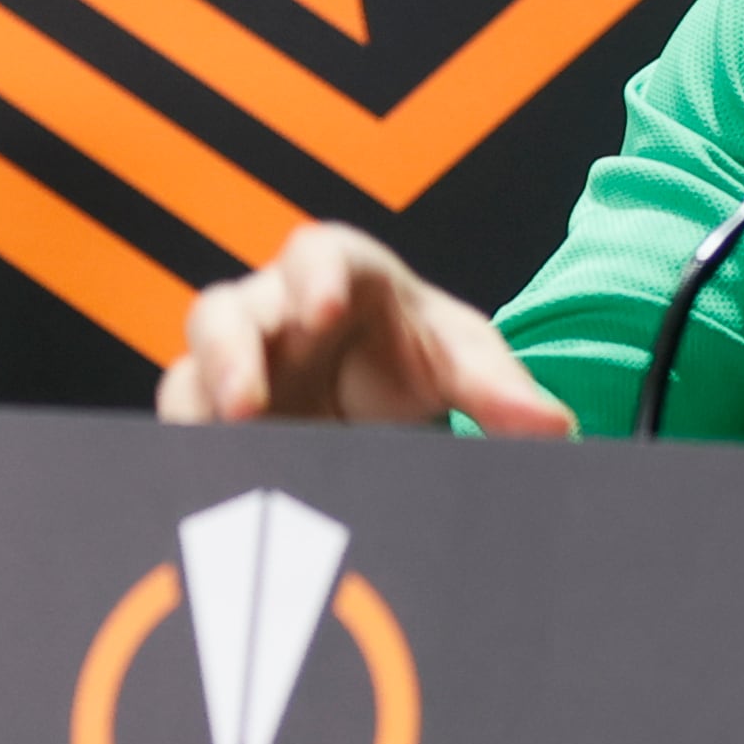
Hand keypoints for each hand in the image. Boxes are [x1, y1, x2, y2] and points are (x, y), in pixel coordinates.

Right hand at [156, 226, 576, 435]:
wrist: (382, 398)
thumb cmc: (415, 356)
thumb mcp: (463, 363)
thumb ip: (501, 389)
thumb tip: (553, 425)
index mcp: (340, 276)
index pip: (317, 255)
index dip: (311, 278)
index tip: (320, 312)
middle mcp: (274, 314)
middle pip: (227, 311)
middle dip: (229, 353)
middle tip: (245, 404)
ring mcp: (237, 370)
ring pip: (191, 372)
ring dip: (199, 409)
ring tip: (219, 450)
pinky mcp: (218, 422)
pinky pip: (190, 430)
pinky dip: (194, 455)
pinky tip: (209, 487)